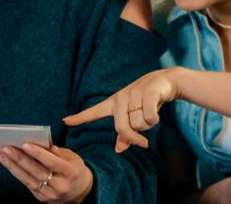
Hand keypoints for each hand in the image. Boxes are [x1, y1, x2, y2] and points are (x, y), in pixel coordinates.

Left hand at [0, 143, 92, 203]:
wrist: (81, 191)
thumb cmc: (74, 169)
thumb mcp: (72, 157)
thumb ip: (58, 152)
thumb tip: (43, 145)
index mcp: (71, 173)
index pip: (53, 163)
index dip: (38, 154)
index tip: (25, 144)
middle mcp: (60, 186)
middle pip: (37, 172)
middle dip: (20, 159)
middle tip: (6, 147)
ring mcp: (50, 195)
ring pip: (28, 180)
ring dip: (12, 166)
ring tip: (1, 154)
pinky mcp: (42, 199)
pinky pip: (27, 184)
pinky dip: (16, 173)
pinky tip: (8, 163)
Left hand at [62, 68, 180, 151]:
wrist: (166, 82)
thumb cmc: (147, 101)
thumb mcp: (134, 116)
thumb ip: (125, 133)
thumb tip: (119, 149)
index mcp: (114, 103)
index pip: (94, 111)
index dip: (80, 117)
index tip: (65, 121)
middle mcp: (120, 98)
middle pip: (122, 128)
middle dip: (135, 138)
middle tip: (144, 143)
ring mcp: (133, 93)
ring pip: (139, 124)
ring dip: (148, 124)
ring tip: (150, 111)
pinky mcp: (147, 92)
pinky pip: (149, 117)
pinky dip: (155, 118)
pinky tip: (156, 108)